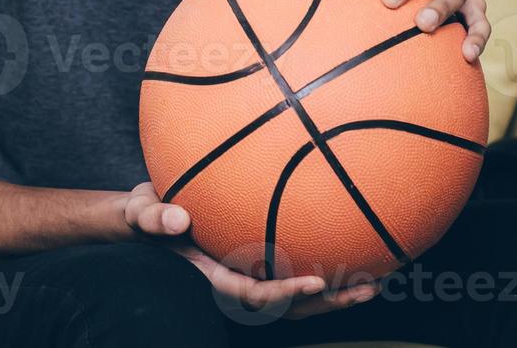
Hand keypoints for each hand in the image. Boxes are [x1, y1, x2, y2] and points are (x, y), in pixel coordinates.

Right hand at [119, 183, 379, 318]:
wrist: (149, 213)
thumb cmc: (146, 213)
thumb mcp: (141, 212)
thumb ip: (154, 217)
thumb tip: (177, 219)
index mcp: (214, 273)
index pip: (252, 292)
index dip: (284, 293)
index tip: (313, 283)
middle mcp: (238, 278)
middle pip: (288, 305)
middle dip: (327, 302)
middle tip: (366, 288)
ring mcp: (251, 271)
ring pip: (298, 295)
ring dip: (336, 293)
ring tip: (375, 281)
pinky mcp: (259, 257)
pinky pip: (296, 267)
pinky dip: (325, 266)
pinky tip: (352, 249)